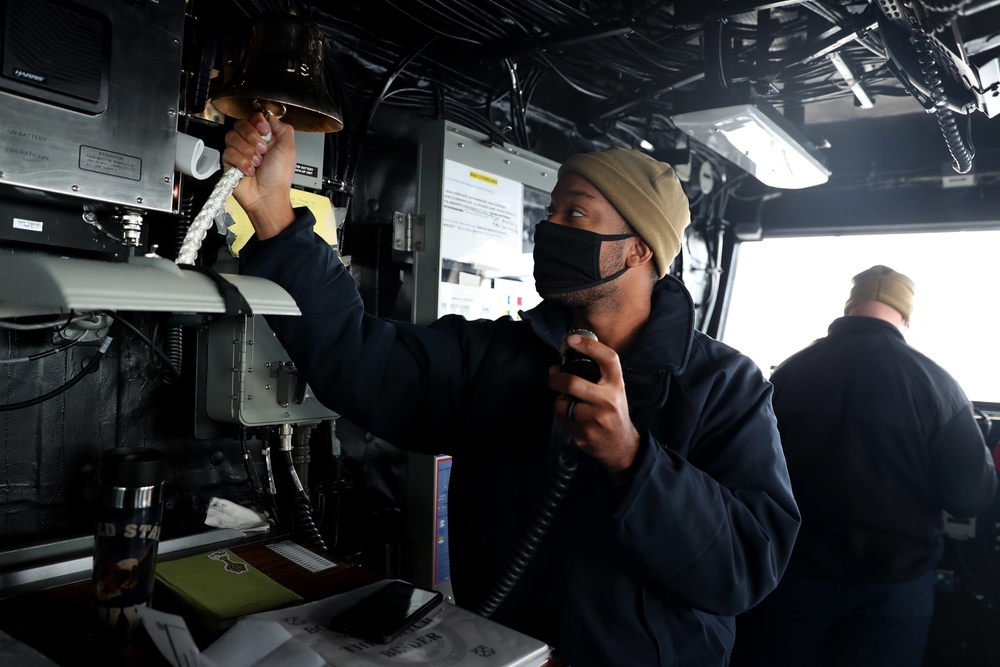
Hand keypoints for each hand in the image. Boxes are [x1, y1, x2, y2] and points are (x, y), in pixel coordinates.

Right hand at [222, 111, 296, 238]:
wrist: (268, 196)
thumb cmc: (279, 177)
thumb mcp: (289, 148)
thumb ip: (283, 128)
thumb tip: (270, 116)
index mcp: (266, 137)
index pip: (254, 118)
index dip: (258, 123)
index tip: (264, 132)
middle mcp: (251, 143)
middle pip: (241, 124)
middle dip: (253, 139)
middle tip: (263, 152)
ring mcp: (240, 152)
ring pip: (232, 137)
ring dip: (248, 152)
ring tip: (257, 164)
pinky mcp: (229, 162)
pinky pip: (228, 152)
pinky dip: (241, 162)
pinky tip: (249, 171)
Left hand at [549, 333, 639, 483]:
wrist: (622, 445)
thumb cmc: (613, 412)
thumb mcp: (613, 390)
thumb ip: (595, 377)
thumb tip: (558, 367)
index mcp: (617, 384)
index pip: (607, 358)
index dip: (589, 345)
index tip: (572, 339)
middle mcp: (609, 399)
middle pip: (572, 383)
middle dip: (555, 379)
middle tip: (552, 378)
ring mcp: (597, 418)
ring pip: (563, 404)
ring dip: (559, 403)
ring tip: (567, 405)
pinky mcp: (586, 433)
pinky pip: (563, 421)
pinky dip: (562, 419)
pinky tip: (572, 420)